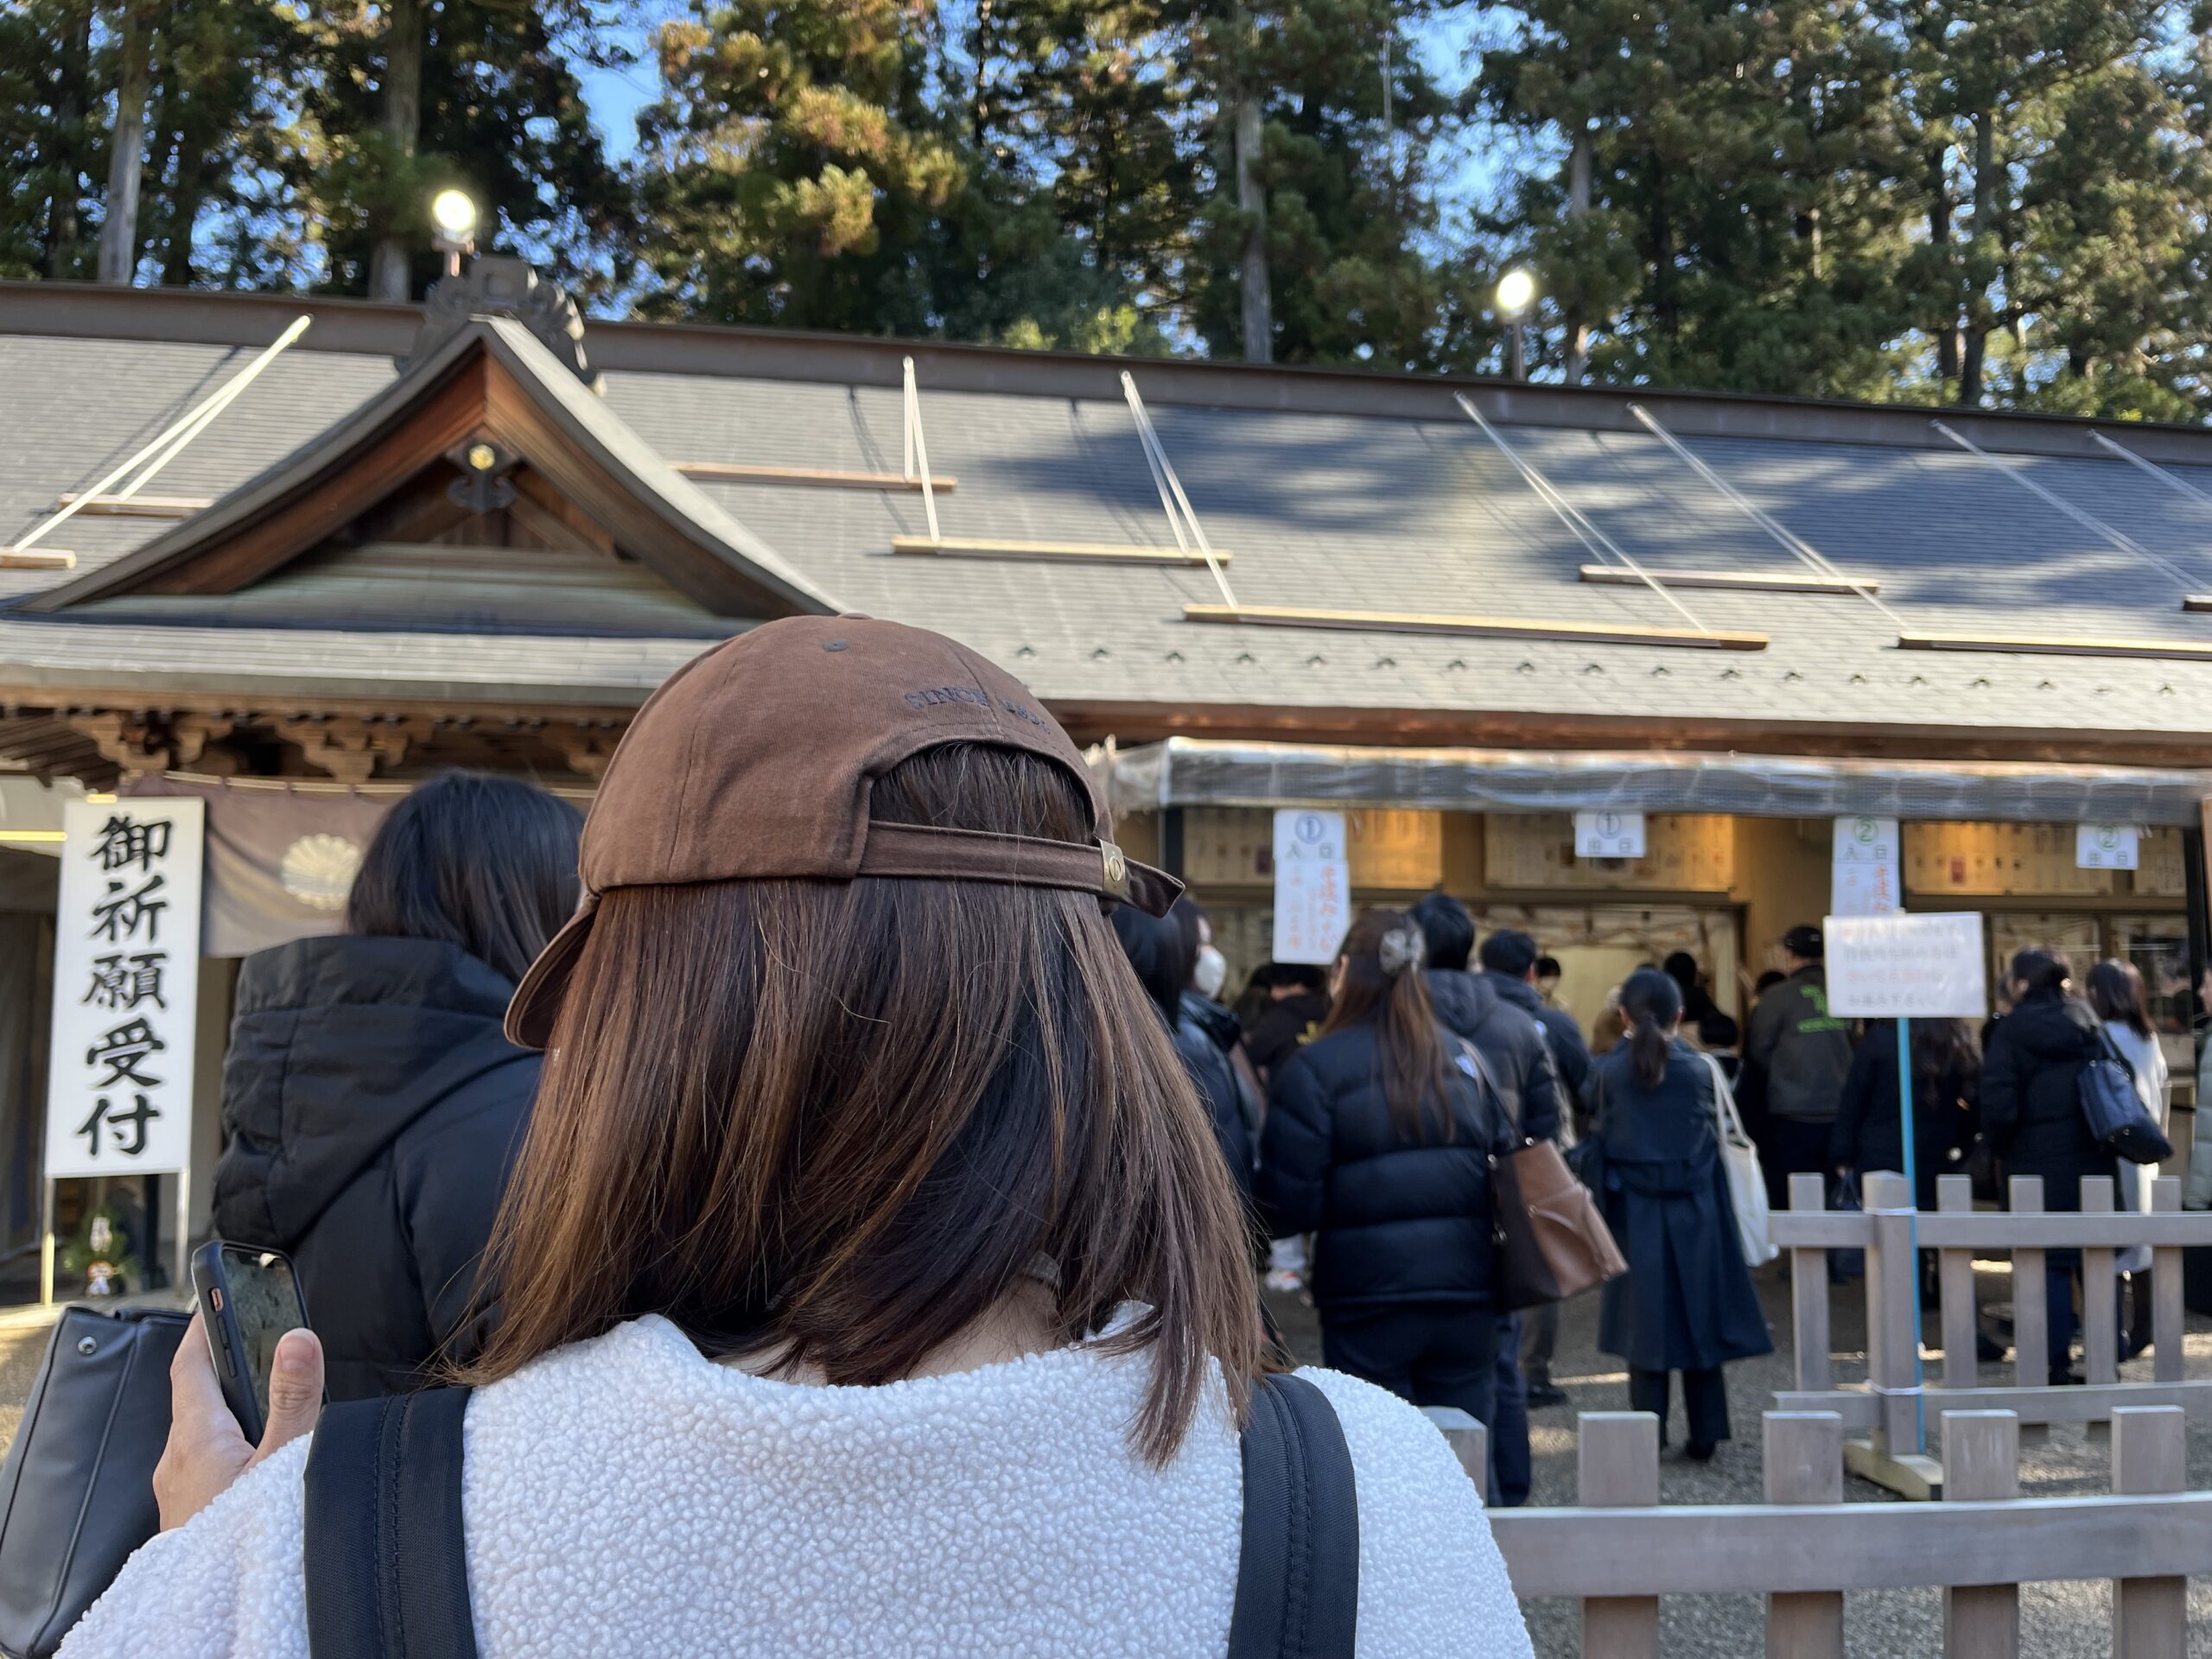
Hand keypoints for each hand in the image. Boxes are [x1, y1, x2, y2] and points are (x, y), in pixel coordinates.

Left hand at [154, 1312, 322, 1530]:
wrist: (214, 1611)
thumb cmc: (247, 1538)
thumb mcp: (284, 1463)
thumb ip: (295, 1399)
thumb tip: (297, 1336)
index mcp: (196, 1437)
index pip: (189, 1366)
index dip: (203, 1327)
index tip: (218, 1297)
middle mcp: (178, 1460)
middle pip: (196, 1396)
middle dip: (226, 1366)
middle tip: (256, 1340)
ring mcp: (180, 1489)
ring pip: (201, 1432)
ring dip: (230, 1407)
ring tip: (268, 1394)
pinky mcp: (190, 1512)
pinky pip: (205, 1460)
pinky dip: (229, 1441)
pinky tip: (261, 1456)